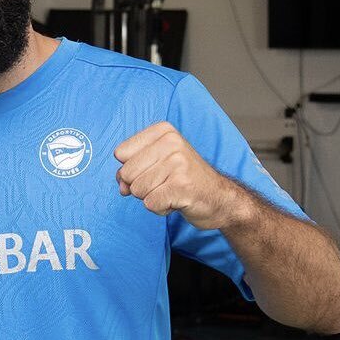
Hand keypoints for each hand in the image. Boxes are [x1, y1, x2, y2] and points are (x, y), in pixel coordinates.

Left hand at [113, 122, 239, 230]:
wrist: (218, 197)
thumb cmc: (183, 179)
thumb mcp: (156, 163)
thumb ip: (131, 169)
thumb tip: (121, 184)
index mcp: (163, 131)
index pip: (121, 153)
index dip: (131, 169)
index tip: (154, 170)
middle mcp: (172, 142)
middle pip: (126, 173)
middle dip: (140, 186)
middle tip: (164, 183)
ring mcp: (178, 163)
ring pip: (137, 190)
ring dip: (151, 197)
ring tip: (171, 191)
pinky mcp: (181, 186)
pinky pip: (150, 204)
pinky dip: (160, 208)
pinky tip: (176, 201)